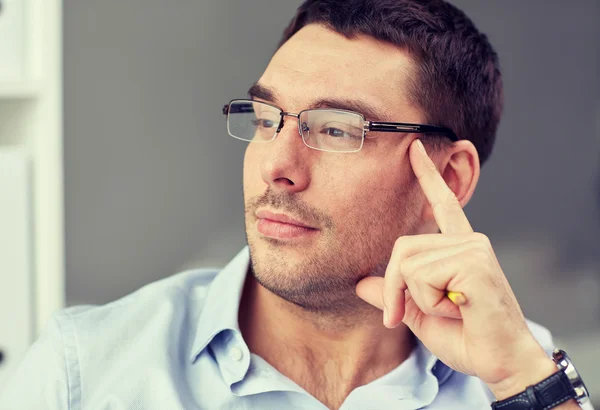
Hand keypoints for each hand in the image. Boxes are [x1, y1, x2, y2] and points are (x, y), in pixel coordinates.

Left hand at [356, 139, 555, 398]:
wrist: (500, 362)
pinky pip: (422, 276)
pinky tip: (458, 310)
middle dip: (393, 288)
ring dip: (416, 299)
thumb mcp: (420, 315)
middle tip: (399, 317)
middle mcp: (468, 241)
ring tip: (448, 312)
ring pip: (408, 263)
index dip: (426, 176)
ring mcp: (473, 248)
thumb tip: (359, 284)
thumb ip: (394, 295)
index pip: (441, 204)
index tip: (414, 147)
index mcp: (459, 248)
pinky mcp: (474, 261)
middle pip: (402, 247)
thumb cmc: (467, 338)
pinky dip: (429, 303)